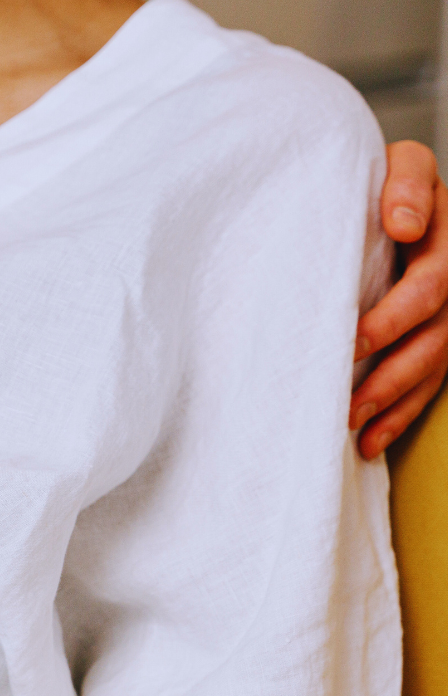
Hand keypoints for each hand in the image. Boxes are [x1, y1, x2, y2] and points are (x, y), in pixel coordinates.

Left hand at [353, 141, 447, 457]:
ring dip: (392, 401)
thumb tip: (404, 225)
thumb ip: (405, 185)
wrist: (389, 197)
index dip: (394, 315)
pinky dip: (397, 416)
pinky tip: (369, 442)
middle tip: (346, 398)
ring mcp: (446, 313)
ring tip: (353, 425)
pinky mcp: (432, 339)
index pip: (430, 282)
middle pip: (431, 334)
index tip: (354, 341)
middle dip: (389, 370)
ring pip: (429, 365)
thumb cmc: (378, 182)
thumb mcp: (396, 165)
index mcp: (444, 237)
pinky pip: (425, 385)